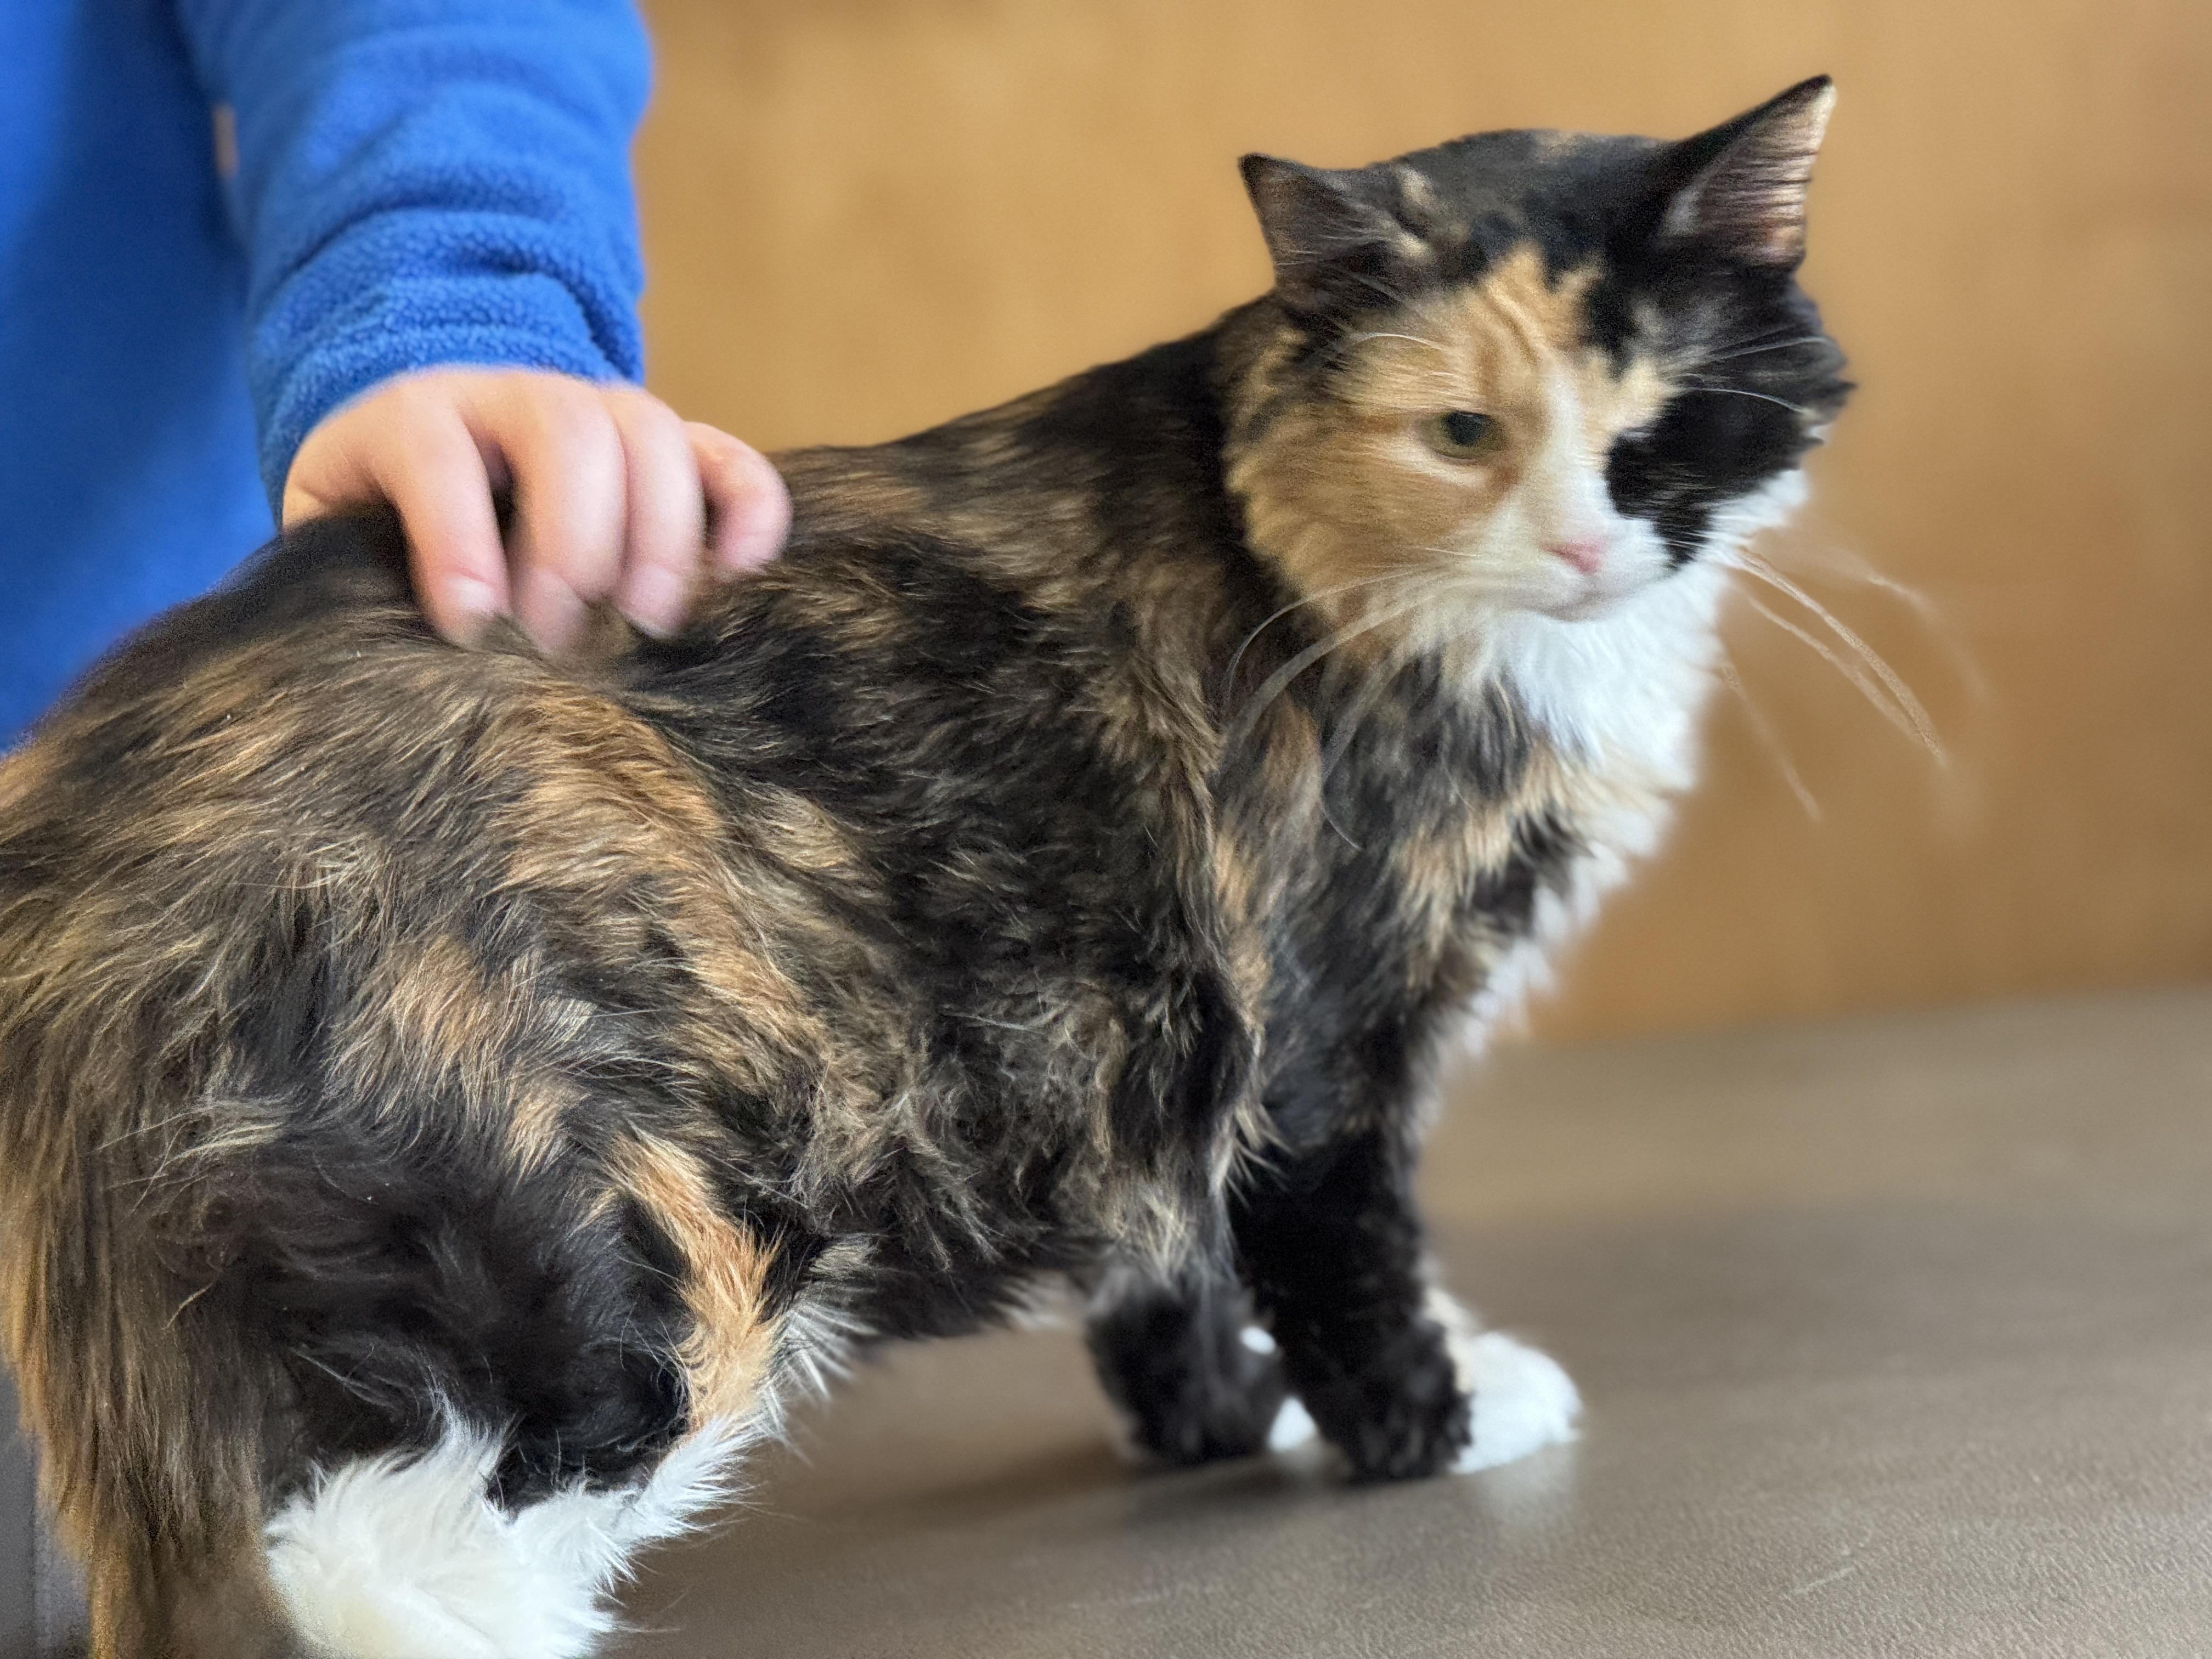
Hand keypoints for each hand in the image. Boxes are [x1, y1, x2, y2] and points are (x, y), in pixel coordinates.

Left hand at [283, 367, 790, 653]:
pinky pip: (734, 464)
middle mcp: (519, 398)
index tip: (468, 629)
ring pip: (656, 436)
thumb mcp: (340, 546)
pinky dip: (750, 519)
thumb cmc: (383, 531)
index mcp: (417, 415)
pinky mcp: (678, 453)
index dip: (456, 539)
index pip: (436, 450)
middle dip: (574, 546)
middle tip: (562, 642)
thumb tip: (377, 674)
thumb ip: (352, 586)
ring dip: (658, 543)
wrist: (437, 464)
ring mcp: (608, 415)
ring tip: (642, 632)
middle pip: (569, 430)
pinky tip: (735, 583)